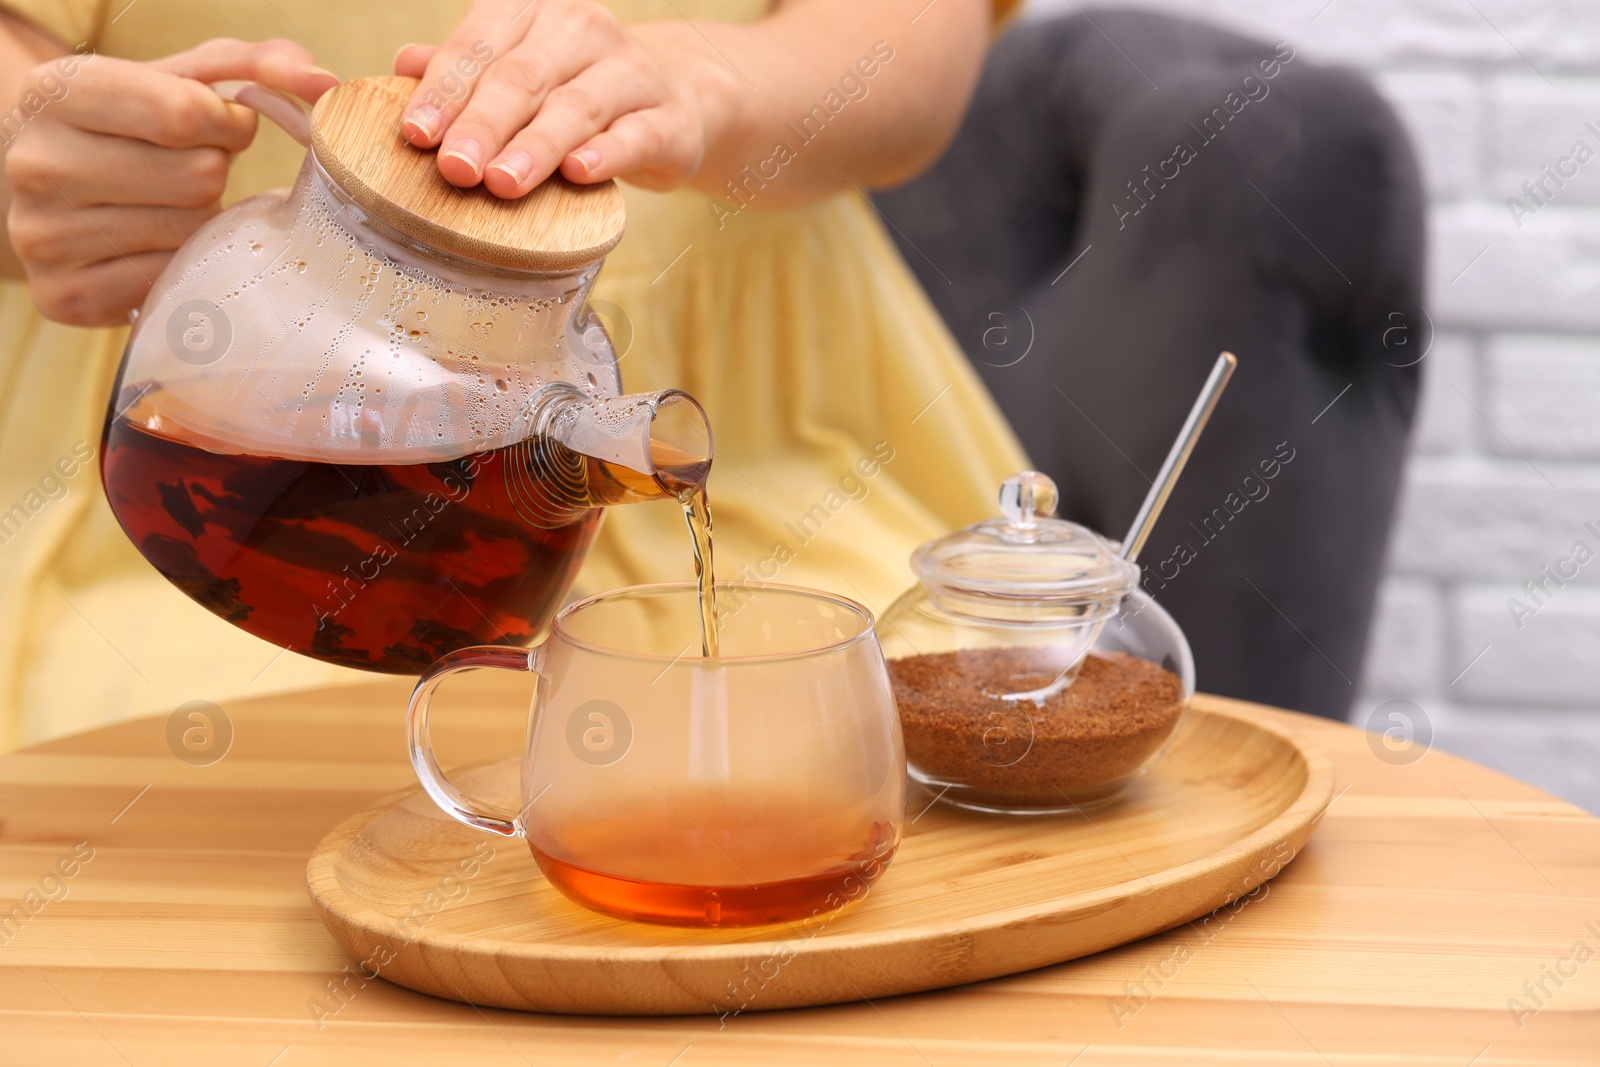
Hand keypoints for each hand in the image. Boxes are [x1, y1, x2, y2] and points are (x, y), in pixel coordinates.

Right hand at [5, 39, 336, 325]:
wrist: (58, 189)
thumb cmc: (132, 126)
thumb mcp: (182, 79)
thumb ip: (257, 65)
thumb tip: (323, 84)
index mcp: (57, 93)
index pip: (184, 114)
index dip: (227, 124)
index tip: (221, 126)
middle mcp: (37, 162)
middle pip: (197, 178)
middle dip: (213, 171)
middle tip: (185, 170)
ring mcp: (43, 235)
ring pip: (191, 233)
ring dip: (201, 221)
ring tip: (166, 206)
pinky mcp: (63, 295)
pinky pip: (170, 282)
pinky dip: (181, 265)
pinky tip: (154, 247)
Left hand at [394, 0, 734, 197]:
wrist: (675, 98)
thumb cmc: (576, 88)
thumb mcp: (518, 70)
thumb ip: (465, 70)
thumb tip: (404, 65)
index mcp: (534, 9)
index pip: (479, 45)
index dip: (445, 90)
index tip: (416, 133)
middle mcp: (583, 29)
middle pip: (523, 77)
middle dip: (484, 124)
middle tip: (455, 168)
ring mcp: (632, 72)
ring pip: (577, 106)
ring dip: (537, 145)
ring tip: (503, 181)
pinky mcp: (669, 120)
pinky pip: (634, 136)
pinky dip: (606, 154)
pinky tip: (578, 172)